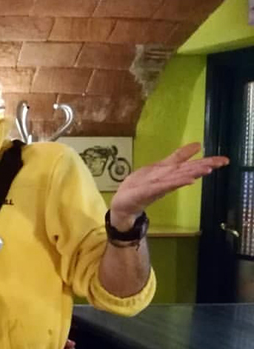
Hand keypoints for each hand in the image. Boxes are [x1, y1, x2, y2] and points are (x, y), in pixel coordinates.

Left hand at [110, 143, 227, 229]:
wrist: (123, 204)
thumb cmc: (140, 185)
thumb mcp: (159, 167)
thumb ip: (177, 157)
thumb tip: (197, 145)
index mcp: (171, 173)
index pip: (191, 165)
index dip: (207, 162)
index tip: (224, 160)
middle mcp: (168, 180)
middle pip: (188, 171)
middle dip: (205, 166)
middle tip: (222, 162)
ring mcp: (159, 186)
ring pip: (179, 178)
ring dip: (193, 173)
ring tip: (208, 169)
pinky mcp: (149, 191)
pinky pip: (164, 186)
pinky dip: (176, 183)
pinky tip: (188, 181)